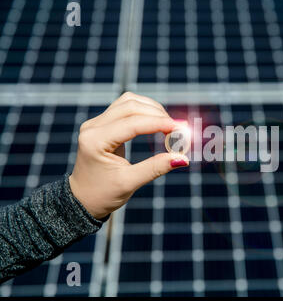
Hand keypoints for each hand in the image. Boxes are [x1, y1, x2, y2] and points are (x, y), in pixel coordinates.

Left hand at [69, 92, 188, 218]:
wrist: (82, 199)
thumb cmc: (102, 194)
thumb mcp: (129, 183)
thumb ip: (155, 168)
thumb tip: (182, 158)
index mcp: (95, 141)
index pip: (132, 123)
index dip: (159, 123)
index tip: (181, 128)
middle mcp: (93, 127)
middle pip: (131, 106)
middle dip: (158, 115)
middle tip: (180, 128)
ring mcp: (96, 123)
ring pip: (129, 102)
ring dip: (152, 109)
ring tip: (170, 125)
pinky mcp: (102, 124)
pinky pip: (125, 108)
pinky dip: (144, 111)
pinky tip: (157, 121)